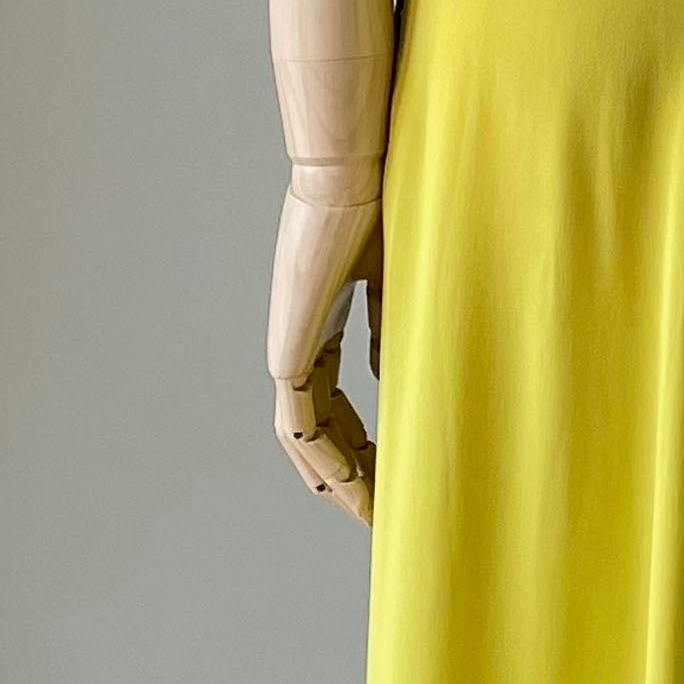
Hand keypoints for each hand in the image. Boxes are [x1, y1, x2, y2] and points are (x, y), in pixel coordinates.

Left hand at [267, 182, 382, 525]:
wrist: (349, 172)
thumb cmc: (377, 205)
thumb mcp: (394, 279)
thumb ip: (392, 329)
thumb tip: (394, 375)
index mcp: (321, 322)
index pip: (335, 399)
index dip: (360, 438)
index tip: (389, 468)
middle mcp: (298, 340)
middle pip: (318, 426)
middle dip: (350, 471)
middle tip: (380, 507)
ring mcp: (289, 346)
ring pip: (305, 435)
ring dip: (336, 477)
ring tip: (368, 511)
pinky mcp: (289, 349)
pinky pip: (299, 423)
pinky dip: (323, 459)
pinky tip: (349, 486)